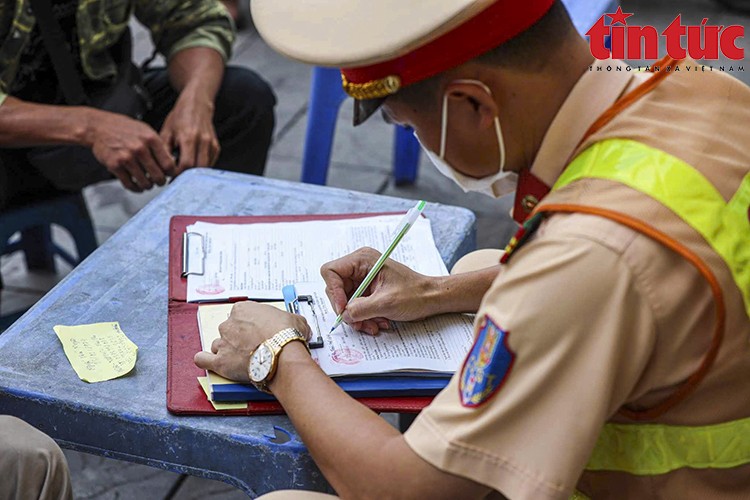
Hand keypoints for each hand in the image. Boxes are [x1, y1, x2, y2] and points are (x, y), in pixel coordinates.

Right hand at [88, 110, 175, 191]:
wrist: (99, 127)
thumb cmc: (123, 128)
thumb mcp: (146, 131)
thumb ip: (158, 146)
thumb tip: (171, 162)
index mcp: (150, 139)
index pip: (168, 164)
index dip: (171, 173)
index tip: (169, 175)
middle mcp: (139, 148)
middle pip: (158, 176)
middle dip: (160, 181)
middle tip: (159, 181)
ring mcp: (126, 158)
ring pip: (144, 182)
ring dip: (148, 186)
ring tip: (148, 183)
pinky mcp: (115, 166)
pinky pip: (129, 184)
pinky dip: (135, 188)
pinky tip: (137, 186)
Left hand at [160, 89, 219, 174]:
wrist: (196, 104)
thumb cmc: (180, 117)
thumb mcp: (166, 131)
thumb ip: (164, 150)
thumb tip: (163, 167)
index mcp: (189, 137)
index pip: (186, 164)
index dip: (178, 172)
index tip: (171, 174)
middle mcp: (203, 141)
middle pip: (198, 168)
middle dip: (187, 175)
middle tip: (177, 176)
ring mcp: (211, 144)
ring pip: (205, 168)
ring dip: (195, 172)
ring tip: (184, 171)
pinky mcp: (216, 147)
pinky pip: (210, 163)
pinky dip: (201, 167)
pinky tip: (192, 163)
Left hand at [194, 301, 310, 381]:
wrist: (283, 355)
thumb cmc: (286, 336)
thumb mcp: (295, 319)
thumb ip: (289, 319)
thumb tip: (298, 325)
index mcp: (243, 309)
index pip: (239, 315)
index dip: (248, 325)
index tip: (255, 331)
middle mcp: (229, 324)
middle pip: (228, 330)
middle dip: (237, 338)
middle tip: (250, 346)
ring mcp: (223, 342)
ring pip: (218, 345)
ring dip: (226, 350)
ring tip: (239, 358)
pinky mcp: (220, 362)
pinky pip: (203, 359)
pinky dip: (204, 360)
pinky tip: (207, 361)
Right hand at [320, 247, 438, 334]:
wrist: (431, 298)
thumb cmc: (415, 294)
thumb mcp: (386, 303)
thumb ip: (361, 309)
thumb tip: (344, 314)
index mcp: (363, 259)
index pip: (330, 272)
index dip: (333, 292)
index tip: (344, 309)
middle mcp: (360, 267)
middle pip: (335, 290)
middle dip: (347, 310)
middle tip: (359, 323)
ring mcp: (363, 279)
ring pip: (345, 302)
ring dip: (357, 317)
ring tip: (373, 325)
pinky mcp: (367, 291)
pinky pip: (355, 307)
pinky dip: (363, 318)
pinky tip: (377, 322)